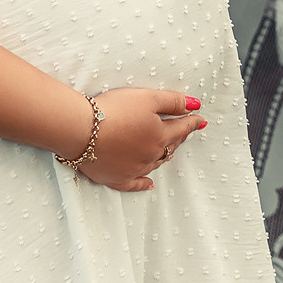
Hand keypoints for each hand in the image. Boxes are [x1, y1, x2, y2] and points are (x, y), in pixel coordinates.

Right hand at [73, 87, 204, 191]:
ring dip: (165, 155)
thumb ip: (173, 101)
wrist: (81, 131)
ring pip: (155, 163)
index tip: (200, 120)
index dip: (192, 122)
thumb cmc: (114, 110)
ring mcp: (134, 169)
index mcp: (160, 136)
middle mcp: (150, 155)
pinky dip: (143, 184)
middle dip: (179, 137)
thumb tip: (196, 105)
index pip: (182, 128)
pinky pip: (133, 184)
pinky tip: (149, 184)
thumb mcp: (148, 98)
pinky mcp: (116, 178)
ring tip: (171, 150)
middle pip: (170, 146)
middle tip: (185, 131)